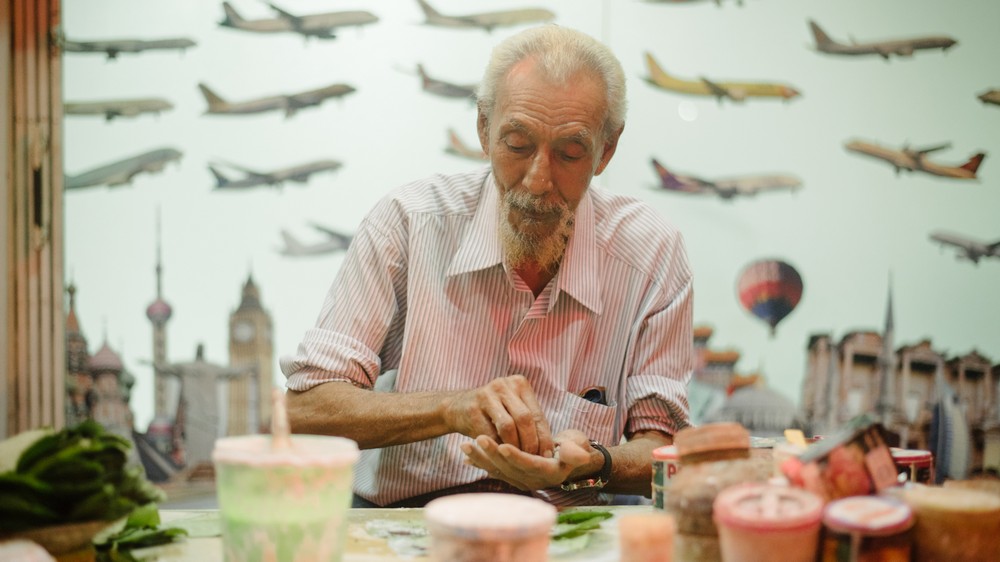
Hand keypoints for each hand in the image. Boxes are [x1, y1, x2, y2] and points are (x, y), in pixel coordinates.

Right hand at [442, 375, 552, 455]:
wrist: (456, 408)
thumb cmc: (492, 414)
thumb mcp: (512, 410)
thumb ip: (529, 423)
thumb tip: (550, 450)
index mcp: (519, 384)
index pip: (537, 414)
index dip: (544, 437)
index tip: (548, 455)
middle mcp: (504, 385)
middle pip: (525, 418)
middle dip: (530, 443)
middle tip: (533, 460)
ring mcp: (487, 395)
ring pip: (508, 426)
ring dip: (514, 447)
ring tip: (517, 460)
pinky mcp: (472, 409)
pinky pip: (489, 434)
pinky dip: (497, 448)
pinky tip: (500, 457)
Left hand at [460, 430, 592, 490]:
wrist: (570, 456)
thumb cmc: (577, 447)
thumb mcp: (580, 446)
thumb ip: (577, 451)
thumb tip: (578, 454)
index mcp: (549, 473)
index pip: (530, 465)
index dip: (517, 456)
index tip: (503, 446)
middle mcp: (534, 480)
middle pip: (509, 468)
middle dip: (492, 453)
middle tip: (478, 438)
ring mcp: (522, 480)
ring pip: (498, 470)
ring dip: (481, 458)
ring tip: (465, 445)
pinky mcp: (514, 476)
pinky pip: (495, 471)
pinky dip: (481, 463)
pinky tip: (466, 458)